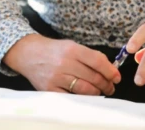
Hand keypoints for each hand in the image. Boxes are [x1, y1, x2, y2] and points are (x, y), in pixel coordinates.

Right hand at [3, 34, 120, 95]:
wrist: (27, 53)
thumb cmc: (52, 50)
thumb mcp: (70, 45)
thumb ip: (88, 55)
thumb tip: (109, 68)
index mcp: (71, 49)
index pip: (97, 62)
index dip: (111, 71)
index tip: (117, 77)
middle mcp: (64, 63)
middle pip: (93, 77)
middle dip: (106, 84)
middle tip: (110, 87)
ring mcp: (56, 77)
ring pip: (85, 89)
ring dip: (97, 93)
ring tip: (100, 92)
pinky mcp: (49, 89)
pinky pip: (71, 98)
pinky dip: (82, 99)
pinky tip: (86, 96)